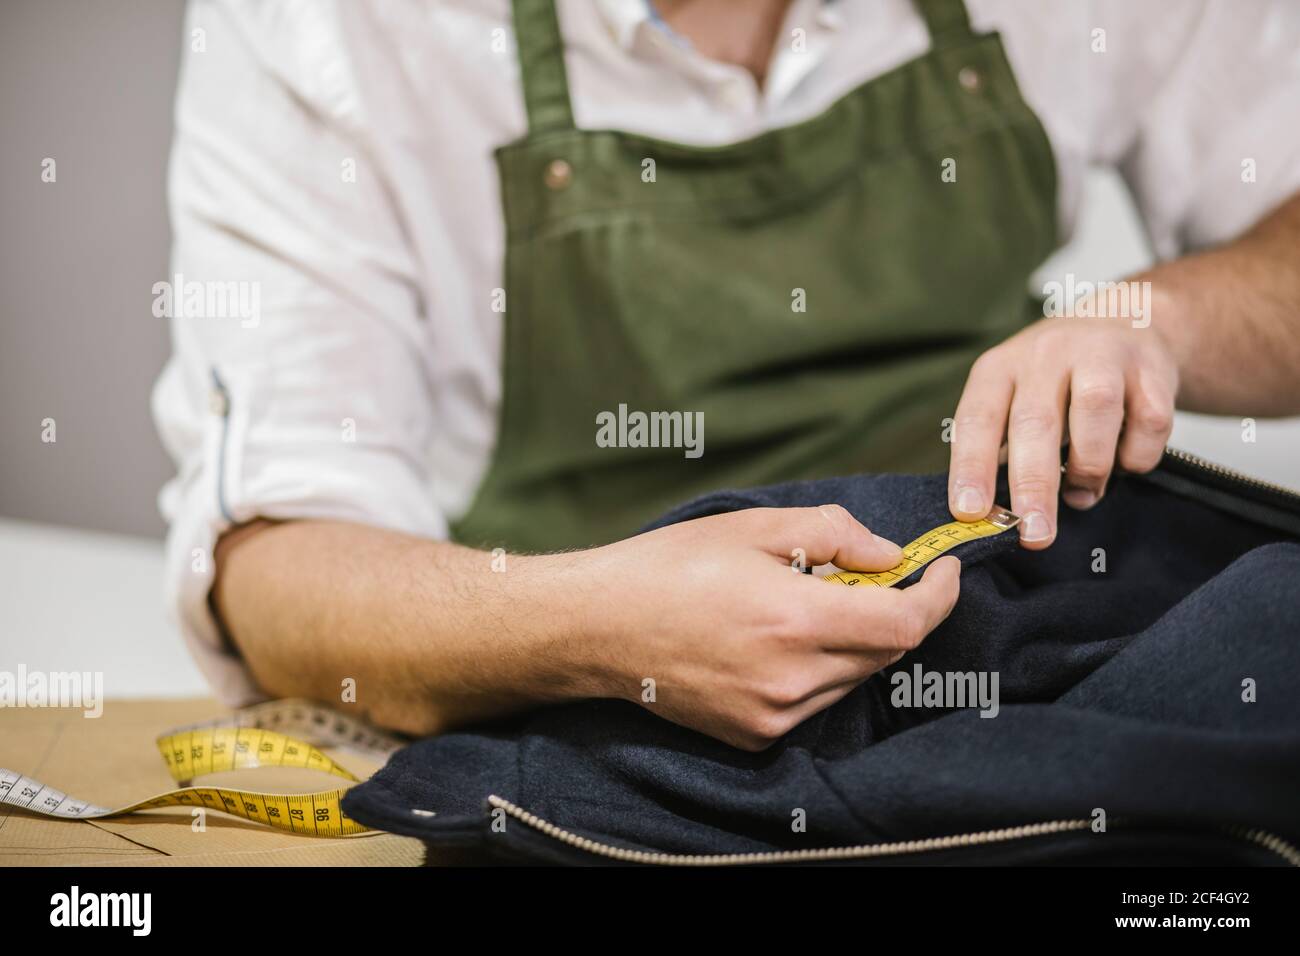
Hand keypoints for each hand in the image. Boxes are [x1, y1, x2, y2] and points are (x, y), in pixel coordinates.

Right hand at [575, 506, 960, 750]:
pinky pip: (813, 702)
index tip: (942, 571)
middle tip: (860, 575)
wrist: (598, 627)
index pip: (905, 623)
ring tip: (802, 605)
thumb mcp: (754, 526)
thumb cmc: (670, 567)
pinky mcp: (754, 735)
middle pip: (884, 652)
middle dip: (891, 611)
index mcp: (795, 620)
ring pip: (851, 678)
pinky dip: (816, 670)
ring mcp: (773, 715)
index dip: (938, 596)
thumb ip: (834, 535)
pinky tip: (772, 641)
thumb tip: (888, 558)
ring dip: (851, 641)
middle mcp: (792, 679)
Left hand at [947, 314, 1177, 547]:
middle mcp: (1046, 355)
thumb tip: (995, 518)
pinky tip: (1124, 461)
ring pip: (1095, 411)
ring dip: (1089, 466)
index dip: (972, 468)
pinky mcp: (1151, 367)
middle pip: (1036, 422)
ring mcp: (1101, 355)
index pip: (977, 420)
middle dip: (1033, 485)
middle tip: (1034, 533)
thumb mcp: (1013, 397)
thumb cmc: (1055, 379)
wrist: (1125, 320)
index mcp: (1000, 368)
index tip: (971, 513)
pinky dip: (1136, 456)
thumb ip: (1005, 449)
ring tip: (1082, 494)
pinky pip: (1150, 421)